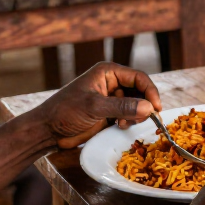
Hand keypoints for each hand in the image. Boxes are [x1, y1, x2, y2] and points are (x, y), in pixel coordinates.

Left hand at [29, 62, 161, 148]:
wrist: (47, 131)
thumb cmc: (65, 112)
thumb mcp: (94, 107)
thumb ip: (122, 107)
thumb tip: (149, 108)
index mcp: (108, 73)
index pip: (138, 78)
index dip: (150, 91)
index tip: (156, 108)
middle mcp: (112, 83)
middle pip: (141, 91)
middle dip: (144, 105)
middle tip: (143, 119)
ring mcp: (112, 98)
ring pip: (137, 104)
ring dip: (137, 115)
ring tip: (125, 124)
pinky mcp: (110, 113)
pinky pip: (129, 114)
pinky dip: (130, 121)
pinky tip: (120, 127)